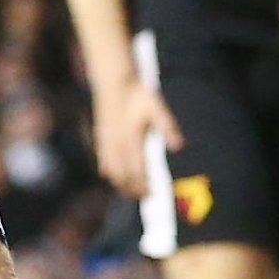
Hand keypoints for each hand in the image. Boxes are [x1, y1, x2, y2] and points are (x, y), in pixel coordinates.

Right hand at [90, 78, 183, 199]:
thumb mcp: (157, 107)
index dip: (144, 186)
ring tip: (133, 189)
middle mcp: (115, 144)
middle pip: (121, 177)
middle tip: (145, 196)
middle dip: (133, 190)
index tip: (153, 193)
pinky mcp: (100, 139)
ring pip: (110, 172)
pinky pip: (103, 163)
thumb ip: (167, 127)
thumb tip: (178, 147)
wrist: (114, 82)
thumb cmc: (138, 95)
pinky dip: (111, 173)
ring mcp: (105, 142)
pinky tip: (119, 174)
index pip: (136, 172)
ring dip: (121, 184)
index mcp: (130, 139)